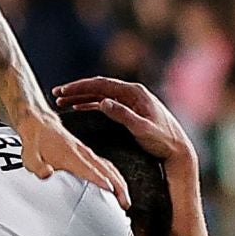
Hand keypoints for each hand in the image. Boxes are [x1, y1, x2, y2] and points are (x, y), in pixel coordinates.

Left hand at [17, 108, 129, 208]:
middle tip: (125, 204)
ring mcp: (87, 153)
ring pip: (109, 168)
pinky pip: (106, 165)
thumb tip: (46, 175)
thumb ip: (38, 167)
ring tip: (125, 199)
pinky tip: (118, 184)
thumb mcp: (30, 157)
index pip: (89, 169)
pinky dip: (115, 176)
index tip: (111, 192)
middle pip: (107, 170)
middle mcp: (83, 154)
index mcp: (70, 155)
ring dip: (120, 183)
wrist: (40, 124)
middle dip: (118, 187)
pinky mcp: (88, 153)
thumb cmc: (36, 143)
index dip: (100, 180)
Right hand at [52, 76, 196, 175]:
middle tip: (56, 95)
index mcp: (135, 93)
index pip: (101, 85)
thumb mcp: (142, 129)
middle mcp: (132, 94)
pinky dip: (89, 104)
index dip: (80, 87)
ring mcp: (131, 101)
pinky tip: (78, 108)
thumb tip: (103, 102)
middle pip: (98, 87)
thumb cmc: (163, 141)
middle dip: (76, 90)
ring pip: (100, 95)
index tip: (63, 91)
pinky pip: (105, 104)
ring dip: (80, 97)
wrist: (178, 150)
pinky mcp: (130, 110)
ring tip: (61, 102)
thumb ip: (123, 115)